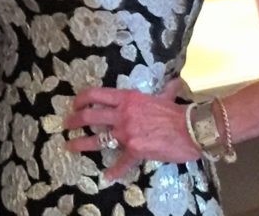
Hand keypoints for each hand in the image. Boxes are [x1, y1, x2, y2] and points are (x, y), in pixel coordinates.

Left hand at [64, 79, 199, 179]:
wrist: (192, 129)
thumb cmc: (178, 113)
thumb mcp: (165, 97)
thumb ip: (164, 91)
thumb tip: (174, 83)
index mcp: (126, 98)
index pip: (95, 94)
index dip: (80, 99)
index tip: (73, 104)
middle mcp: (122, 113)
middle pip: (89, 115)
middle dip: (73, 120)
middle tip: (66, 124)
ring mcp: (126, 132)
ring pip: (96, 139)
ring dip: (80, 143)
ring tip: (70, 146)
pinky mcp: (134, 149)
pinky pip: (121, 162)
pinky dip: (114, 170)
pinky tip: (107, 176)